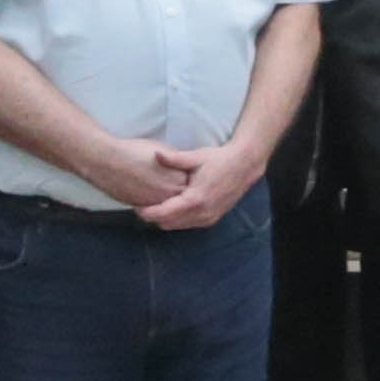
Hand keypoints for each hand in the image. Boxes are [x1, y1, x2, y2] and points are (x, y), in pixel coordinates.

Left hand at [131, 138, 253, 232]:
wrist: (244, 167)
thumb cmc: (219, 160)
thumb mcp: (196, 157)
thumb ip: (175, 158)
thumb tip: (156, 154)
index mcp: (195, 199)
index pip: (164, 213)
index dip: (147, 212)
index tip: (135, 206)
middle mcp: (202, 213)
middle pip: (168, 224)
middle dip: (154, 217)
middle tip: (142, 205)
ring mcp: (208, 218)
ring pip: (178, 227)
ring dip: (165, 219)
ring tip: (155, 206)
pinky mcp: (212, 219)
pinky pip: (188, 225)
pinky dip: (178, 219)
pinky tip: (173, 207)